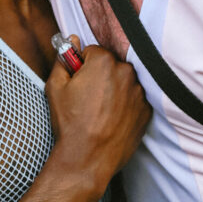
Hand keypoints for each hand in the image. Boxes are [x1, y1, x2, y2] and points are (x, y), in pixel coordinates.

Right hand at [45, 37, 150, 197]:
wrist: (87, 160)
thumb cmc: (71, 124)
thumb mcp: (55, 87)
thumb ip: (64, 59)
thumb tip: (72, 41)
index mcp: (104, 62)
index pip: (93, 51)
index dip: (82, 66)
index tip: (79, 81)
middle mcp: (126, 72)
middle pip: (111, 65)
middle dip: (100, 76)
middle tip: (88, 98)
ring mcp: (139, 92)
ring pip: (124, 81)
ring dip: (114, 89)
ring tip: (100, 111)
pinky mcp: (146, 110)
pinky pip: (134, 98)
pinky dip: (125, 104)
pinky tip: (111, 119)